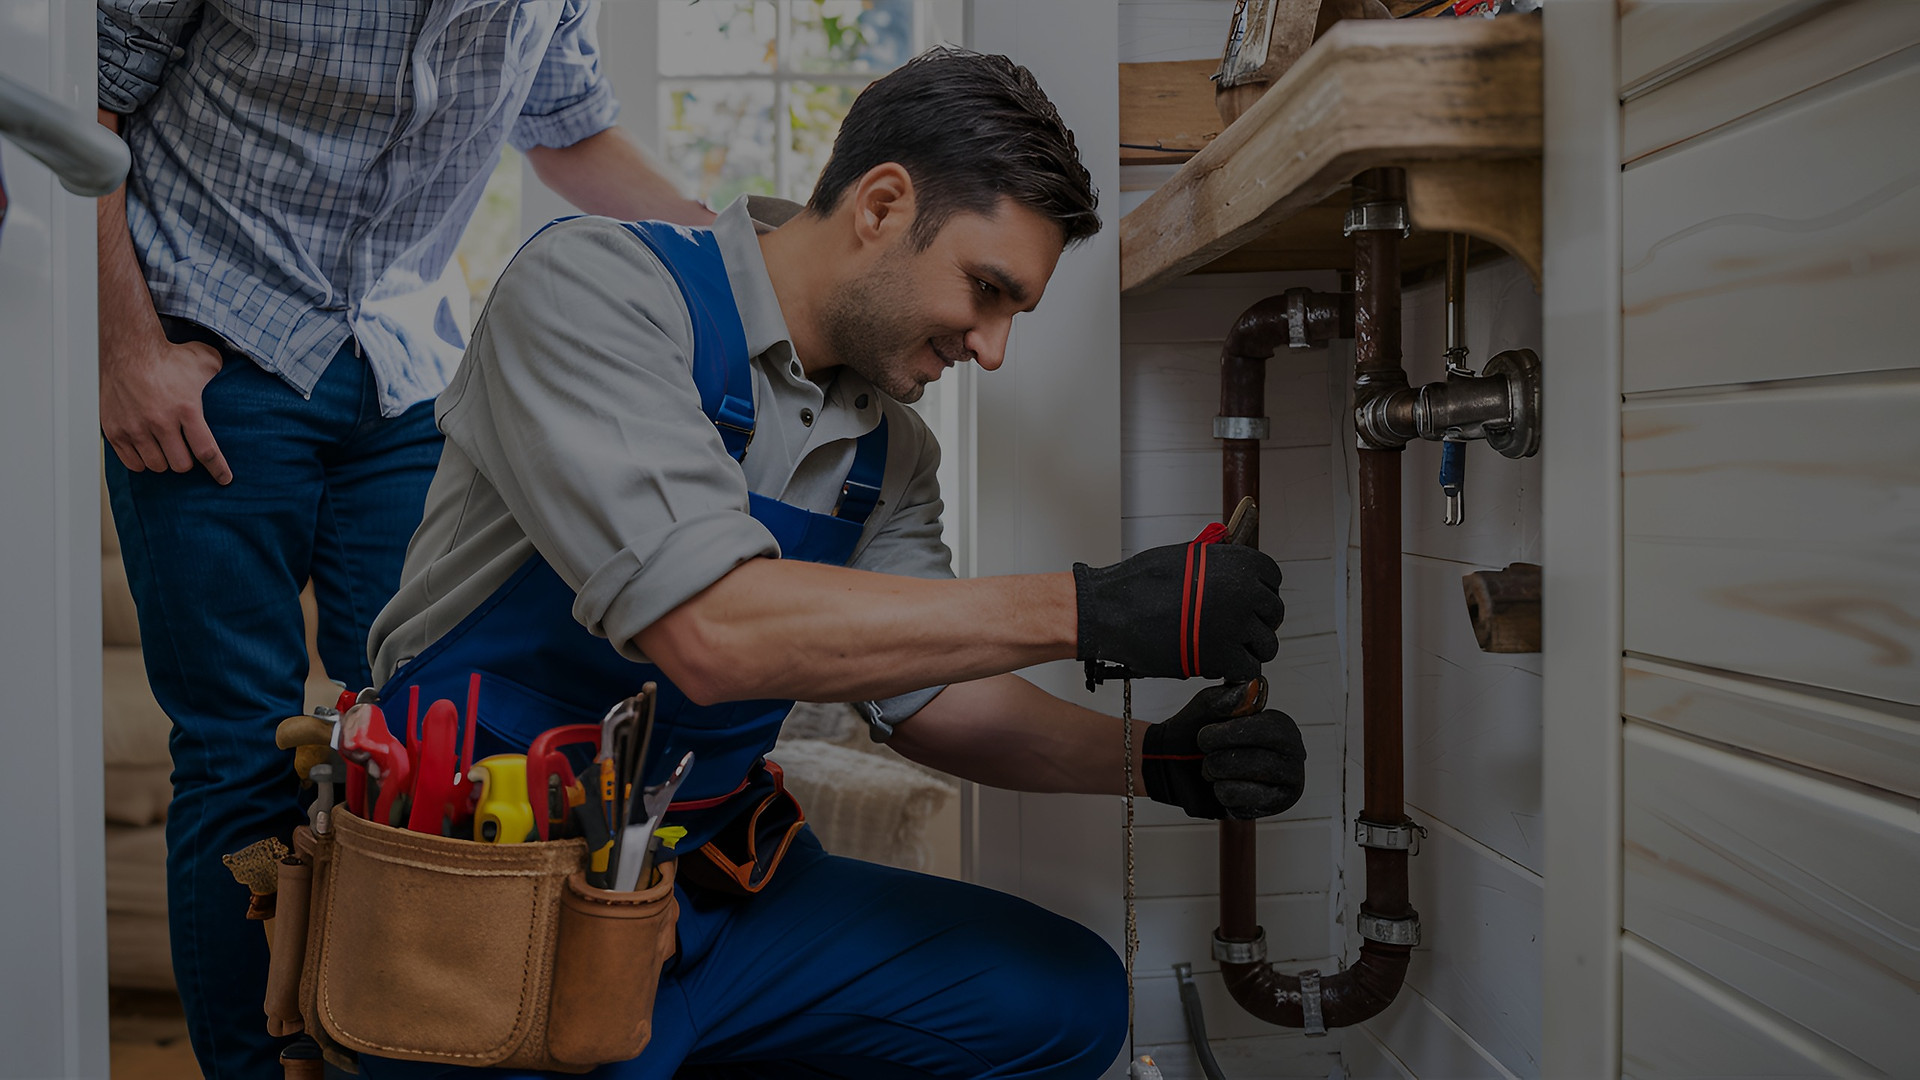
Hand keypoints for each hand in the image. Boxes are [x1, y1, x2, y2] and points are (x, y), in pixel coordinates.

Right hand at [100, 332, 232, 483]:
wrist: (127, 349)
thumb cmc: (168, 356)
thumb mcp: (205, 360)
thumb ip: (223, 374)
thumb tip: (237, 378)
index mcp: (186, 408)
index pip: (206, 451)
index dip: (218, 469)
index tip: (225, 479)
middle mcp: (160, 421)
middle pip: (181, 464)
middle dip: (187, 461)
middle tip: (186, 450)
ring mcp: (135, 427)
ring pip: (157, 465)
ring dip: (164, 461)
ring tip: (166, 448)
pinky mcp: (115, 430)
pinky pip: (132, 463)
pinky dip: (142, 461)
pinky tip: (147, 450)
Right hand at [1072, 533, 1282, 681]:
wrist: (1111, 611)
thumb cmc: (1138, 583)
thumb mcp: (1184, 556)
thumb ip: (1215, 559)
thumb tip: (1229, 555)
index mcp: (1237, 563)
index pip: (1273, 579)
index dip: (1261, 591)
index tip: (1250, 602)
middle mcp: (1244, 592)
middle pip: (1273, 613)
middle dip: (1257, 622)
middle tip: (1237, 629)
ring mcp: (1236, 625)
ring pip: (1266, 645)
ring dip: (1250, 649)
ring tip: (1227, 648)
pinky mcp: (1222, 656)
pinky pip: (1248, 669)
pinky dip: (1235, 670)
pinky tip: (1217, 663)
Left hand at [1143, 680, 1304, 819]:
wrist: (1177, 765)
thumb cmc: (1199, 730)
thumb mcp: (1206, 706)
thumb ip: (1228, 696)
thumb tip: (1253, 687)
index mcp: (1282, 726)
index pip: (1268, 730)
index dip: (1231, 734)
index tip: (1205, 736)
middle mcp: (1294, 753)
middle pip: (1260, 761)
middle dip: (1220, 758)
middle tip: (1205, 753)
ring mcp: (1287, 783)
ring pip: (1250, 782)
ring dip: (1217, 774)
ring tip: (1213, 768)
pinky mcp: (1273, 807)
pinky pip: (1242, 802)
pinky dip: (1221, 792)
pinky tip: (1222, 785)